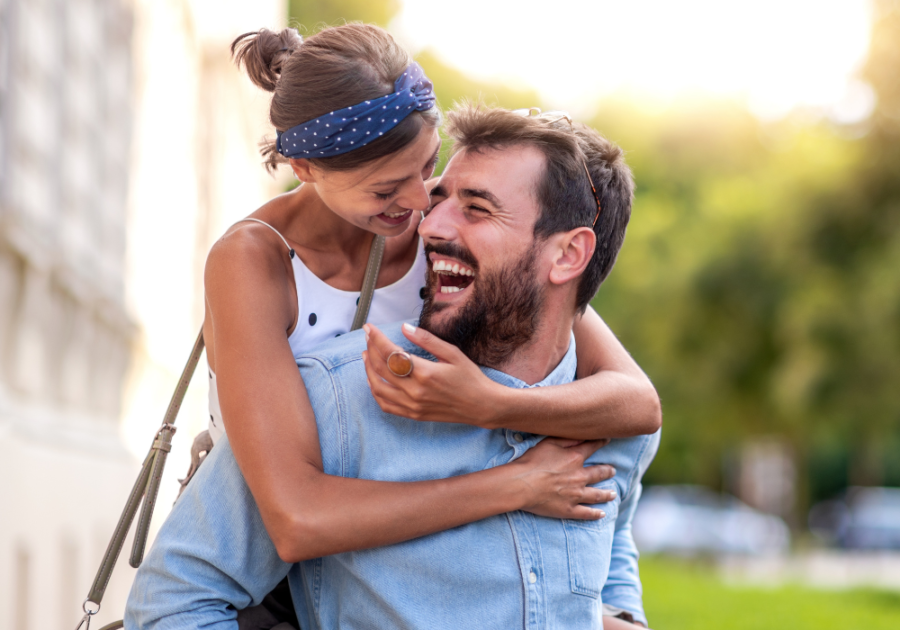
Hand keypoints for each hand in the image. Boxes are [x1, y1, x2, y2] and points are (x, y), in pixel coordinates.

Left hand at [362, 323, 501, 426]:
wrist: (482, 406)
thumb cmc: (470, 377)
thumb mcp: (452, 353)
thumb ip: (426, 340)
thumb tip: (404, 328)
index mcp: (425, 373)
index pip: (390, 353)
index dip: (376, 338)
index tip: (369, 327)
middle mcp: (415, 391)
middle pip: (380, 368)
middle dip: (370, 349)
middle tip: (367, 337)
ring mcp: (412, 405)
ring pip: (378, 388)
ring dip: (368, 370)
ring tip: (367, 356)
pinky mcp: (413, 414)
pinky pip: (385, 405)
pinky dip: (375, 391)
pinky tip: (374, 380)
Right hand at [511, 438, 615, 519]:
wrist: (521, 485)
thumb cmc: (532, 461)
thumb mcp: (548, 443)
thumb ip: (567, 439)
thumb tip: (582, 435)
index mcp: (575, 458)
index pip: (592, 448)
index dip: (600, 443)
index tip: (607, 440)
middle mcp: (580, 477)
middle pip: (599, 473)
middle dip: (608, 471)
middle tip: (613, 471)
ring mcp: (576, 495)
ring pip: (597, 494)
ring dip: (607, 493)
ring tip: (614, 493)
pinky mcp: (569, 509)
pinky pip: (586, 513)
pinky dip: (596, 514)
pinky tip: (602, 514)